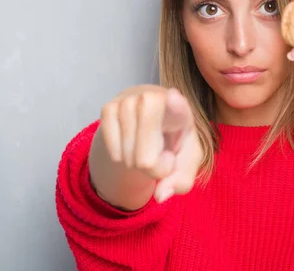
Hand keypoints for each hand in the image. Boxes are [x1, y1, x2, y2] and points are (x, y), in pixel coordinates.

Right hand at [98, 85, 202, 202]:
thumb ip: (180, 181)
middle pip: (147, 130)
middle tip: (153, 164)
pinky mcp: (109, 107)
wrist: (148, 128)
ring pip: (127, 140)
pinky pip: (110, 139)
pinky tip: (126, 151)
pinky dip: (117, 153)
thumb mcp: (184, 164)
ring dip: (133, 160)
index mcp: (181, 111)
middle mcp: (155, 98)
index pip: (179, 105)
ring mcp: (130, 100)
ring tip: (142, 155)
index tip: (172, 97)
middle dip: (148, 157)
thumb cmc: (171, 144)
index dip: (176, 105)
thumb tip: (160, 195)